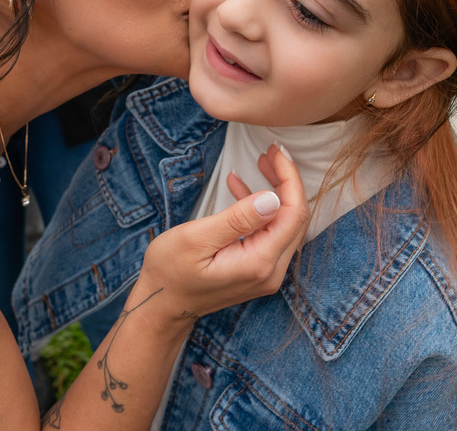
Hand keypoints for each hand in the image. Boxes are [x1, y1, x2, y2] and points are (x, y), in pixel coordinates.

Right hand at [138, 144, 308, 321]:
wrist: (161, 306)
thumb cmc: (170, 271)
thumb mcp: (197, 238)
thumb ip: (237, 219)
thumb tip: (273, 199)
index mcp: (259, 262)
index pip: (293, 213)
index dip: (289, 178)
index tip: (276, 150)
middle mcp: (270, 271)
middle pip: (295, 218)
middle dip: (286, 180)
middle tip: (269, 151)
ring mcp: (266, 273)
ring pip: (286, 224)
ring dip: (276, 191)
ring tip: (259, 162)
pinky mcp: (258, 270)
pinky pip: (271, 233)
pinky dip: (261, 207)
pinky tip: (239, 187)